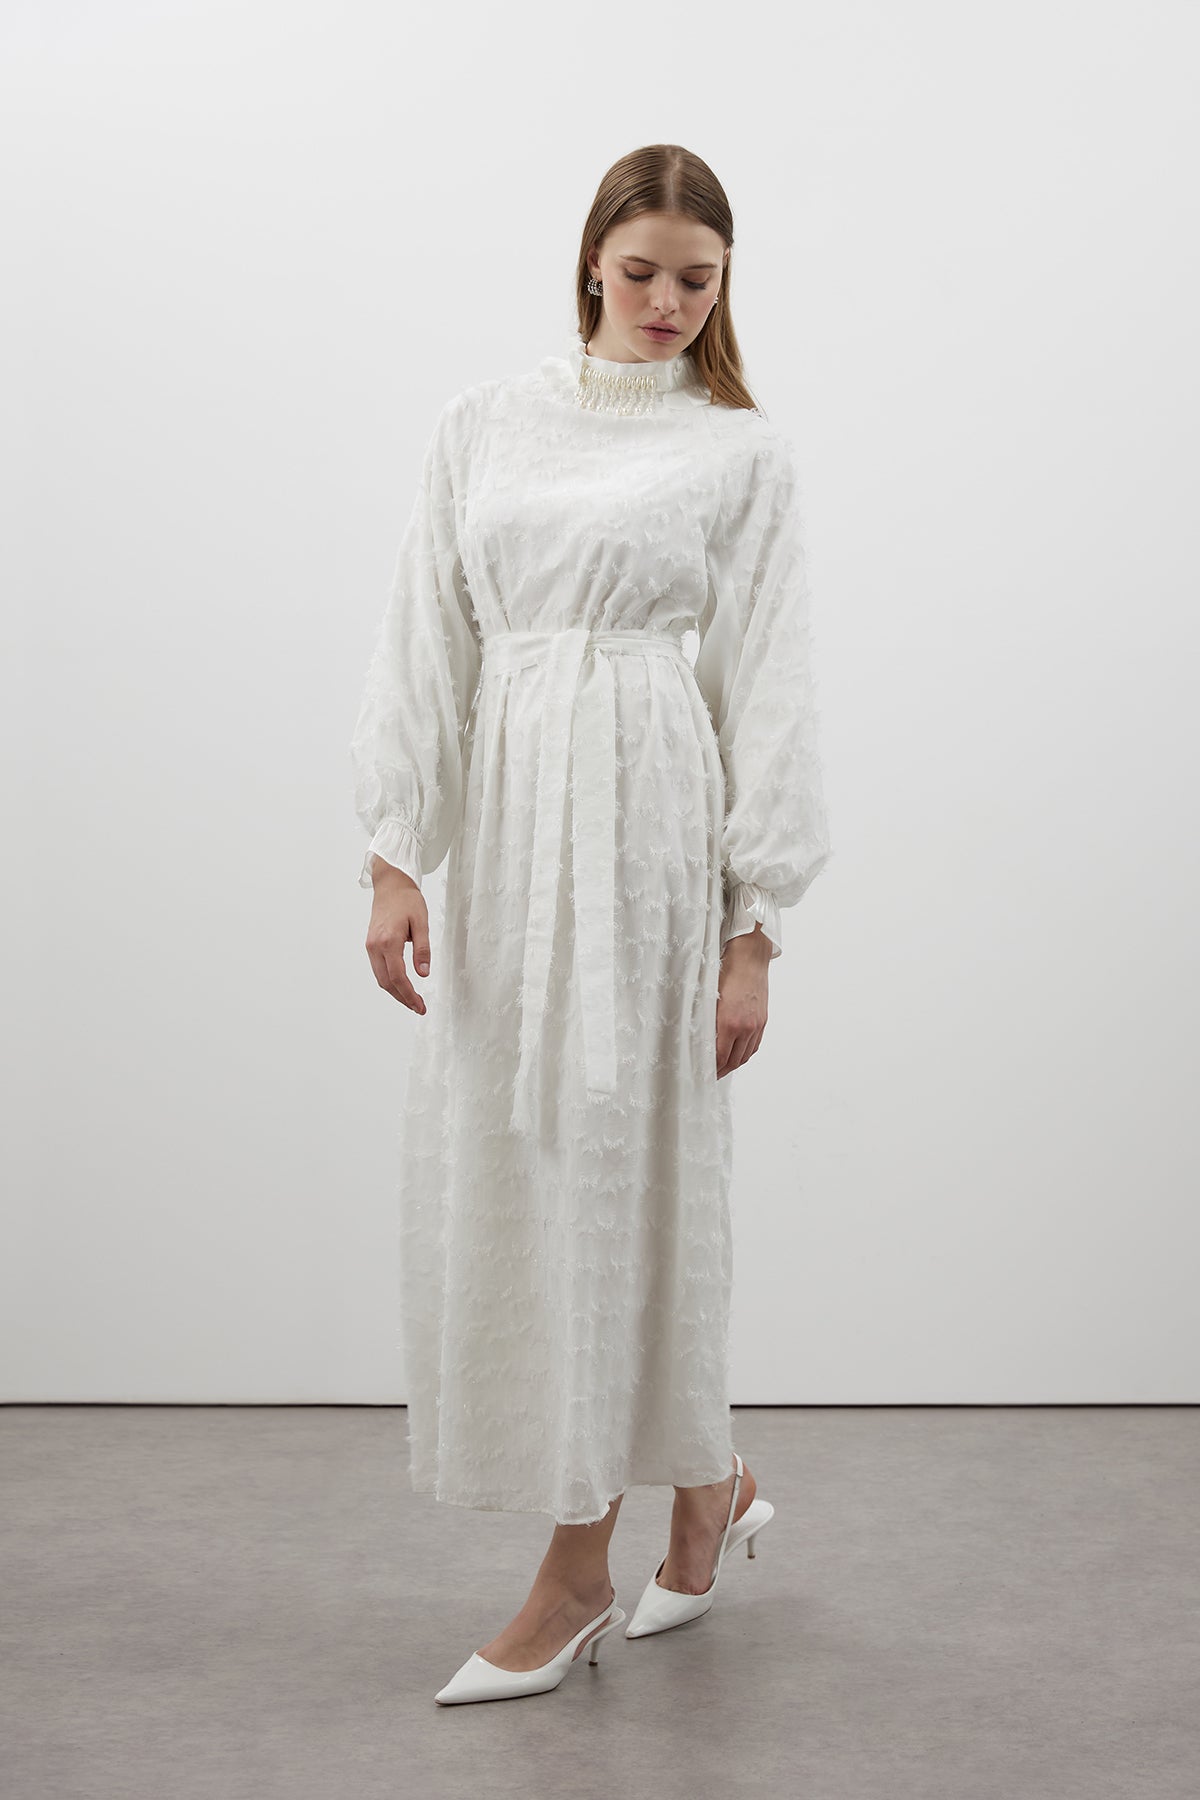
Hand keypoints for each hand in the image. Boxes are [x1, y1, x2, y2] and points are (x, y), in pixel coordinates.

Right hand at [365, 860, 429, 1015]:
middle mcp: (375, 946)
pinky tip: (401, 985)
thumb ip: (422, 949)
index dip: (409, 995)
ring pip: (380, 978)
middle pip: (386, 982)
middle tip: (419, 1007)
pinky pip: (378, 969)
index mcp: (388, 941)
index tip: (420, 1006)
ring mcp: (370, 946)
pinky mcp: (370, 944)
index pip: (398, 977)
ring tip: (412, 1000)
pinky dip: (389, 981)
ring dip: (395, 992)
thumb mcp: (421, 923)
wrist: (390, 884)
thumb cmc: (407, 900)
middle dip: (402, 998)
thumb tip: (423, 973)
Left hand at [715, 925, 770, 1077]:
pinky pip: (755, 1045)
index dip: (712, 1069)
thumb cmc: (727, 972)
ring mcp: (756, 1024)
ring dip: (734, 1064)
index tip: (704, 1074)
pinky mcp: (763, 1020)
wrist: (750, 958)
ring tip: (723, 1068)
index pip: (719, 1056)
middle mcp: (745, 1027)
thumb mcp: (711, 997)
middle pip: (734, 1060)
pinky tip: (738, 1054)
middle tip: (711, 1075)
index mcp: (729, 1022)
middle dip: (722, 1071)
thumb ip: (707, 1020)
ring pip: (746, 1055)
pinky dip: (746, 1053)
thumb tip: (700, 1038)